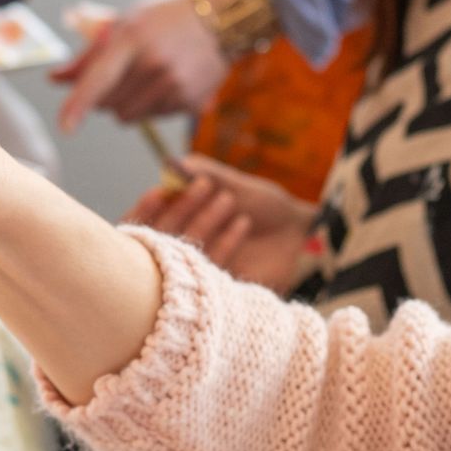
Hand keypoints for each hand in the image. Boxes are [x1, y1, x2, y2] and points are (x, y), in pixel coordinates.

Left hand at [53, 0, 226, 129]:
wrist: (224, 16)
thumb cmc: (165, 17)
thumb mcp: (126, 23)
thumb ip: (89, 55)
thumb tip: (54, 79)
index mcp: (133, 38)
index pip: (99, 78)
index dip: (79, 104)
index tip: (65, 127)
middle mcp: (155, 63)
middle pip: (110, 104)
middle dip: (104, 97)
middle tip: (120, 75)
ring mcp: (175, 84)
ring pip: (129, 116)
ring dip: (127, 105)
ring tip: (146, 77)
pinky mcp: (191, 101)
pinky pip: (154, 118)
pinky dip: (152, 106)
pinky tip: (168, 81)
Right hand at [125, 156, 317, 290]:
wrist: (305, 235)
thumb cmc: (266, 206)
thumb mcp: (236, 184)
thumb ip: (204, 173)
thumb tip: (171, 163)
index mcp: (180, 224)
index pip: (145, 222)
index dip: (146, 209)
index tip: (160, 191)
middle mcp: (184, 252)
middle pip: (165, 236)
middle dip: (183, 208)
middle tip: (204, 186)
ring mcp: (202, 272)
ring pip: (189, 251)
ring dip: (206, 221)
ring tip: (230, 199)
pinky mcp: (223, 287)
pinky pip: (215, 268)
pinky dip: (226, 243)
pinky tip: (244, 222)